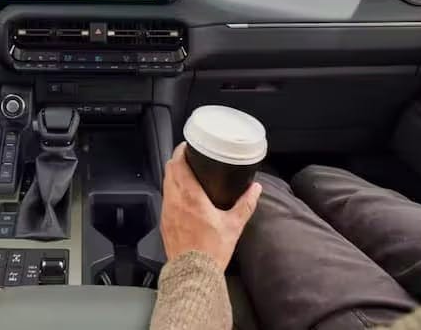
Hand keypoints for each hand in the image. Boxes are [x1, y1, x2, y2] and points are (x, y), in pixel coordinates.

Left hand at [160, 143, 262, 270]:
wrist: (193, 273)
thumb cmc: (212, 250)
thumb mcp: (234, 225)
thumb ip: (246, 204)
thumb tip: (256, 189)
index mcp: (190, 197)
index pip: (178, 164)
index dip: (181, 151)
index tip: (188, 146)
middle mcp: (174, 200)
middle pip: (169, 171)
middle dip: (177, 160)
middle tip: (188, 157)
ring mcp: (166, 211)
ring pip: (165, 184)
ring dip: (173, 175)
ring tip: (185, 173)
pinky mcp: (164, 223)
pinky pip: (165, 199)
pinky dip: (171, 191)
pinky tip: (181, 196)